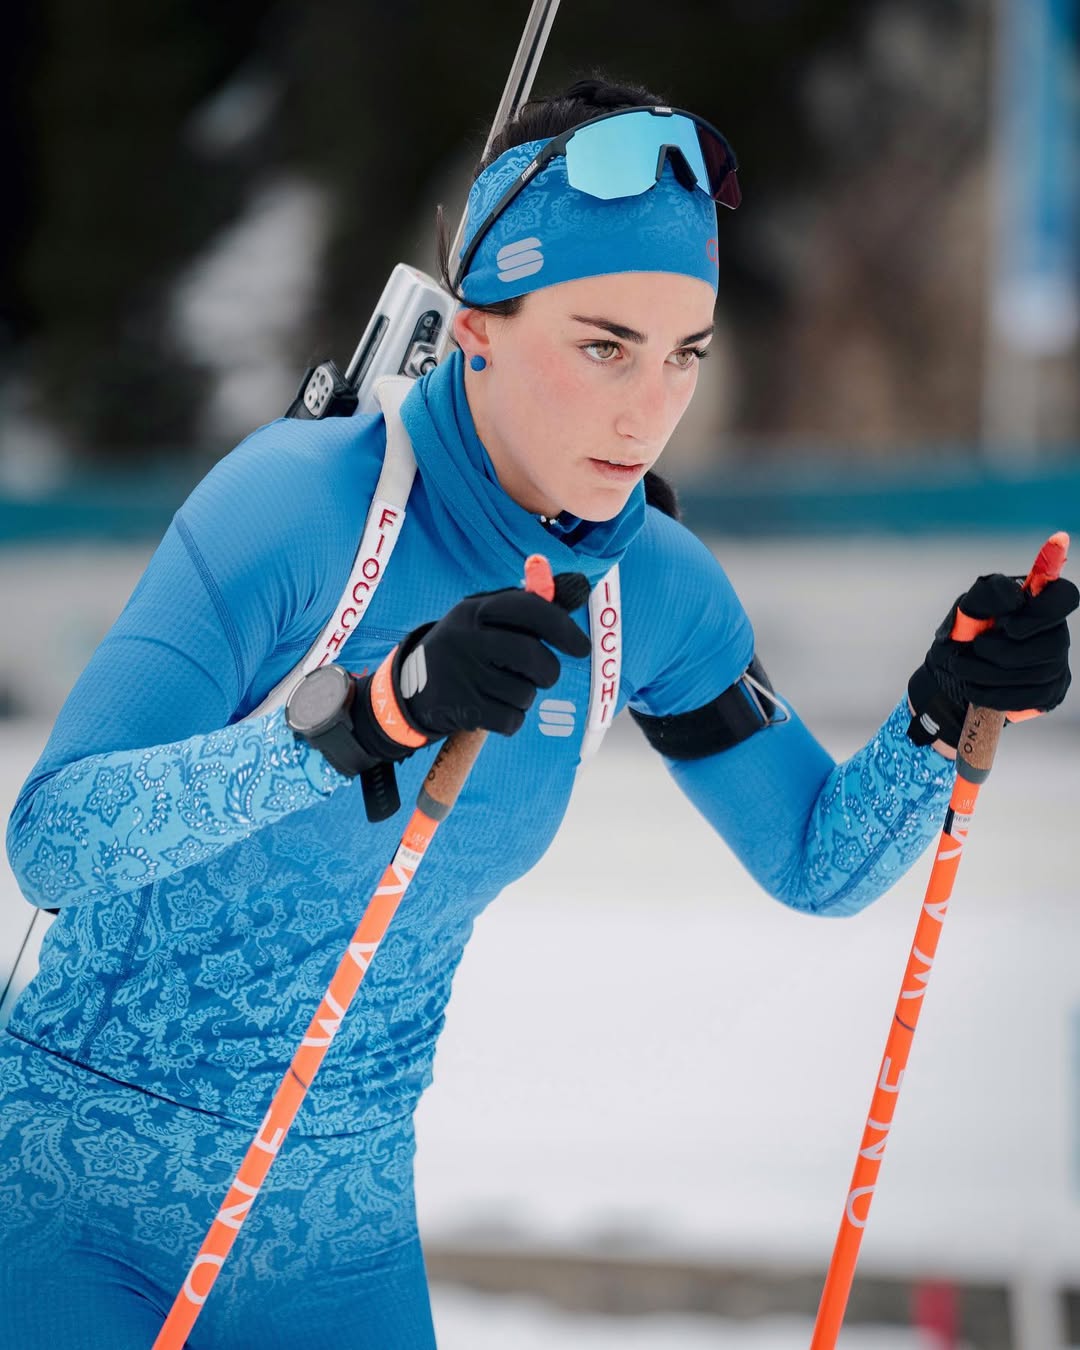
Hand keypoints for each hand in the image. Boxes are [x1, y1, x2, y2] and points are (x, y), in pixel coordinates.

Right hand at [359, 574, 590, 745]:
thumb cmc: (467, 648)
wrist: (410, 689)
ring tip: (503, 688)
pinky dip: (511, 719)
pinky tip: (493, 708)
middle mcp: (466, 638)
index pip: (528, 609)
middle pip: (532, 656)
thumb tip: (576, 585)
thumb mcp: (483, 618)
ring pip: (524, 693)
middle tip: (543, 676)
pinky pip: (511, 720)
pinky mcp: (461, 708)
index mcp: (476, 610)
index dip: (562, 628)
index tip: (582, 648)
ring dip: (524, 696)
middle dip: (547, 671)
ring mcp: (462, 674)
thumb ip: (527, 606)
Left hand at [907, 572, 1077, 747]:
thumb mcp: (967, 607)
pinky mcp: (1047, 693)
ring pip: (1038, 674)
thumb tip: (1014, 596)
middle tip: (976, 647)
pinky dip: (994, 695)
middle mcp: (1055, 632)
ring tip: (960, 668)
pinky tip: (972, 688)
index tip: (1008, 625)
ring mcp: (1056, 665)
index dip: (1044, 612)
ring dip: (991, 674)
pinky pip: (1029, 698)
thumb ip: (987, 594)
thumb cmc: (964, 630)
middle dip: (1005, 652)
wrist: (950, 668)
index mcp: (1039, 601)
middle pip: (1053, 645)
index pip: (1065, 597)